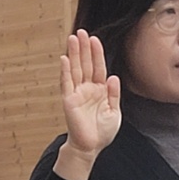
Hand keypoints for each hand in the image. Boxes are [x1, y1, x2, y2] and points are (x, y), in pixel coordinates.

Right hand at [57, 31, 120, 169]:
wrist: (90, 148)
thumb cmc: (102, 132)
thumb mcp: (114, 112)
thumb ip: (114, 94)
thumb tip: (113, 77)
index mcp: (100, 90)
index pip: (98, 67)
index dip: (96, 53)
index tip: (94, 39)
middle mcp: (87, 89)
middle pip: (85, 64)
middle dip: (83, 48)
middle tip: (81, 31)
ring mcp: (77, 93)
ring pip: (75, 69)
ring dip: (73, 54)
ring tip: (72, 38)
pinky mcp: (68, 100)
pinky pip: (66, 83)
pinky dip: (65, 71)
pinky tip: (64, 59)